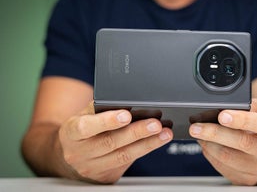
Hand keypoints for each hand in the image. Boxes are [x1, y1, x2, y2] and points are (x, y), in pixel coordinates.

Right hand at [58, 102, 172, 182]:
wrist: (72, 156)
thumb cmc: (83, 129)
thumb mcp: (84, 115)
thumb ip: (102, 108)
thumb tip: (130, 101)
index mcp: (71, 132)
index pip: (87, 127)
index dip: (107, 121)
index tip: (127, 114)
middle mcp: (79, 152)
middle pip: (110, 143)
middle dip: (136, 132)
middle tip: (155, 124)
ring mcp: (92, 167)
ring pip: (123, 156)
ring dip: (147, 144)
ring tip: (164, 133)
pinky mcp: (106, 176)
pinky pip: (128, 163)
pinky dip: (145, 151)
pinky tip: (156, 142)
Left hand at [189, 99, 256, 184]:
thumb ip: (251, 106)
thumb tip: (227, 106)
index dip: (243, 120)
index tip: (222, 115)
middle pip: (243, 143)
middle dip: (215, 133)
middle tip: (196, 126)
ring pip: (229, 158)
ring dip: (208, 144)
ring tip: (198, 133)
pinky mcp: (248, 179)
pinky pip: (224, 168)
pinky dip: (210, 155)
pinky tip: (206, 144)